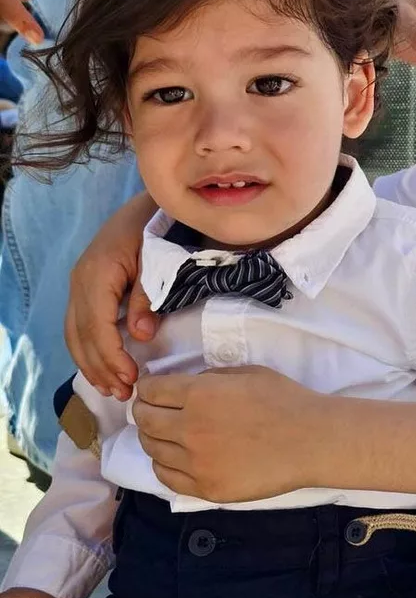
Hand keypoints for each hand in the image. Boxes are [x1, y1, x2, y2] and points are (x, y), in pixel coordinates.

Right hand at [64, 192, 157, 399]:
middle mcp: (80, 280)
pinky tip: (102, 368)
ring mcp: (79, 283)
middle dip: (101, 367)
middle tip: (124, 394)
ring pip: (75, 333)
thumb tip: (140, 336)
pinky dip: (87, 349)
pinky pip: (78, 325)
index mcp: (98, 273)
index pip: (97, 325)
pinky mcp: (84, 287)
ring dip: (91, 364)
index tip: (131, 377)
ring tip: (112, 390)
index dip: (111, 355)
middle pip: (82, 334)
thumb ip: (149, 297)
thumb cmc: (159, 229)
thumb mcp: (159, 261)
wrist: (149, 204)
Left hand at [134, 367, 322, 501]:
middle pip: (145, 420)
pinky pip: (166, 477)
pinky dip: (163, 464)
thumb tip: (184, 386)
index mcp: (200, 395)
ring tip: (164, 433)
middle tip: (150, 409)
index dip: (147, 387)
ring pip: (152, 449)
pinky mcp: (205, 488)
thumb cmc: (285, 400)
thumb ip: (210, 378)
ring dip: (153, 438)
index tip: (151, 389)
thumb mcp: (247, 373)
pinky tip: (174, 458)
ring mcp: (196, 463)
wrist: (312, 441)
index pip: (151, 391)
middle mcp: (190, 429)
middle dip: (143, 410)